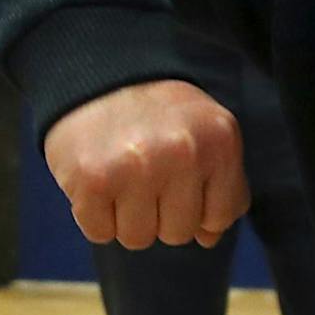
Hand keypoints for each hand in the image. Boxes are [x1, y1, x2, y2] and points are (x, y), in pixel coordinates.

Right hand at [44, 81, 250, 250]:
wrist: (98, 76)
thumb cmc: (159, 114)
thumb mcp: (207, 134)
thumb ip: (222, 186)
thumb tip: (210, 238)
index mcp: (219, 142)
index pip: (219, 218)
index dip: (197, 209)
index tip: (181, 180)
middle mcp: (182, 154)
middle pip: (177, 234)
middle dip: (161, 213)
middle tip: (146, 172)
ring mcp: (136, 167)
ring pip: (137, 238)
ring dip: (126, 216)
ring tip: (122, 174)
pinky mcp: (92, 180)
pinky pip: (100, 233)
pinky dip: (95, 214)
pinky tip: (99, 180)